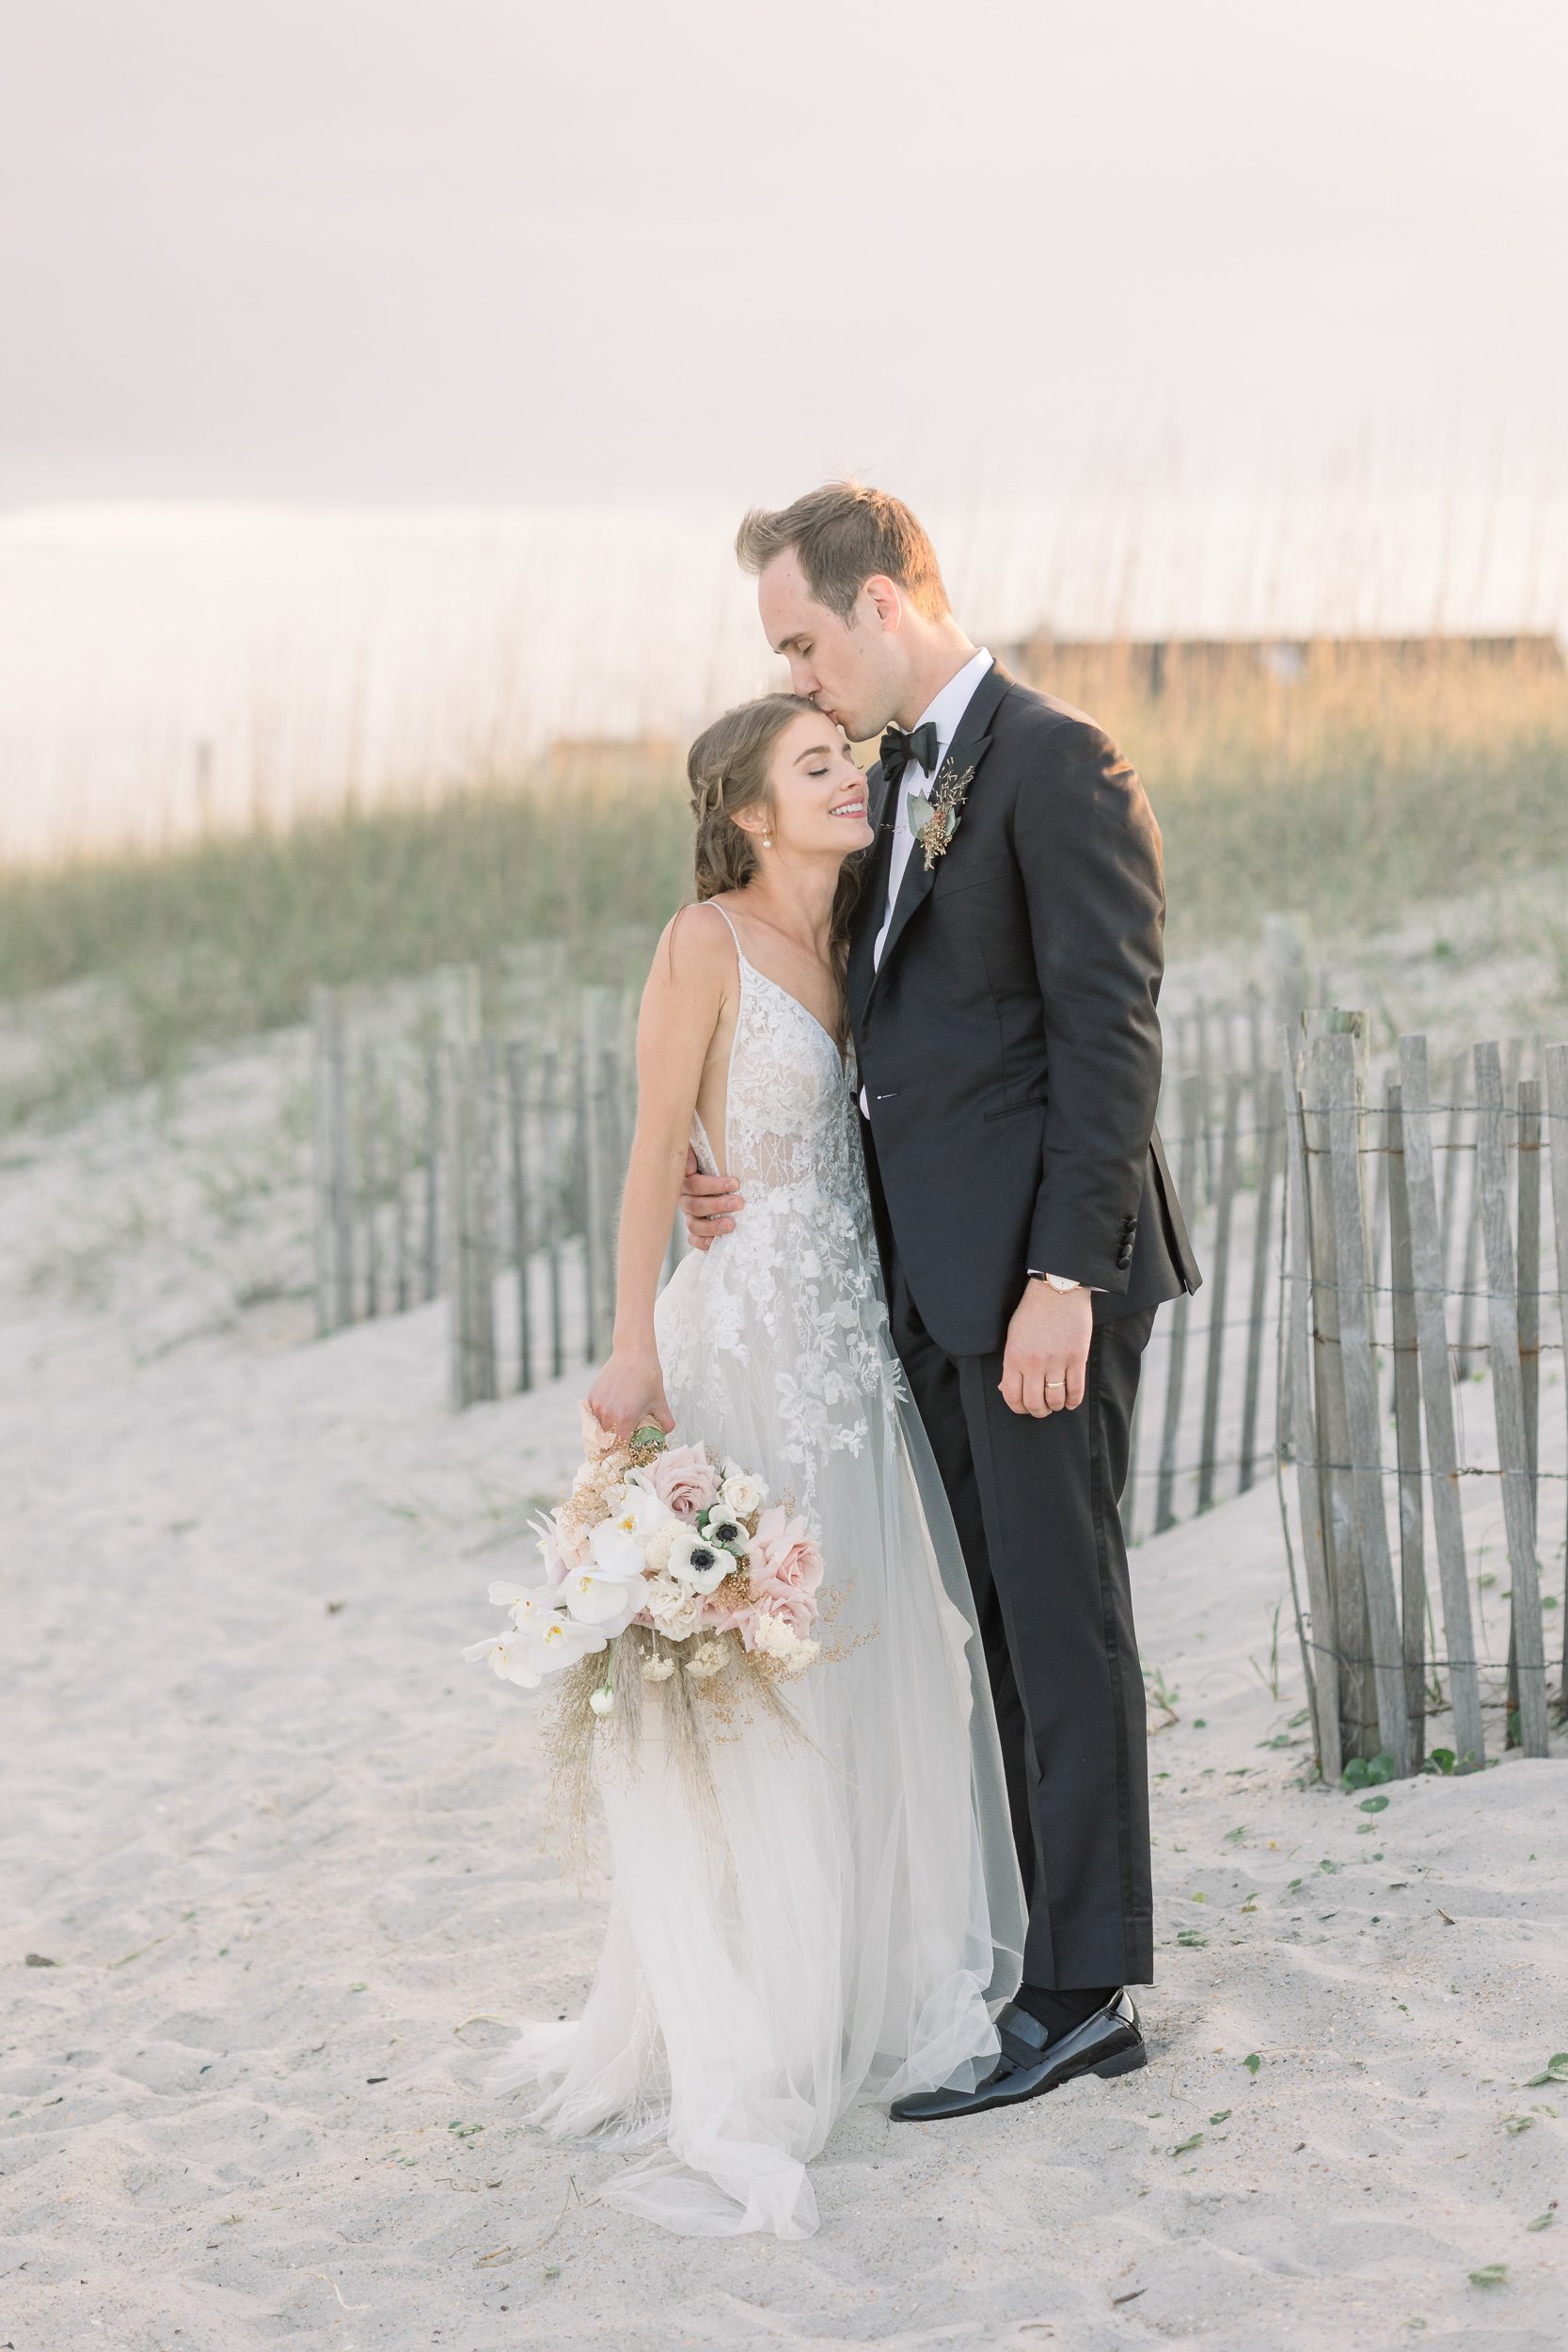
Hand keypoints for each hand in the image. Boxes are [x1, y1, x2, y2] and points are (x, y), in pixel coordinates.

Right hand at [586, 1347, 674, 1443]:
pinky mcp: (590, 1397)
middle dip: (615, 1444)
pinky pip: (592, 1417)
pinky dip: (600, 1420)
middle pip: (606, 1442)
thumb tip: (665, 1437)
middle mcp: (607, 1415)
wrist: (633, 1353)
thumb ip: (665, 1423)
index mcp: (624, 1419)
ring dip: (606, 1432)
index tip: (630, 1450)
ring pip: (597, 1430)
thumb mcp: (661, 1402)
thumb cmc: (648, 1377)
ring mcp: (596, 1406)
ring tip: (619, 1425)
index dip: (623, 1453)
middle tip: (625, 1439)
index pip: (618, 1449)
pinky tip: (612, 1412)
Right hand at [679, 1142, 743, 1251]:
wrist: (717, 1177)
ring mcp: (690, 1216)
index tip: (736, 1183)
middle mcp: (685, 1199)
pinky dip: (702, 1243)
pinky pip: (693, 1239)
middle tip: (740, 1203)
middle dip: (718, 1205)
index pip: (695, 1185)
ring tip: (732, 1225)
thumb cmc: (713, 1162)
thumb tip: (689, 1168)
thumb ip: (692, 1152)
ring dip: (713, 1226)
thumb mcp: (702, 1150)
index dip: (714, 1185)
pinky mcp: (696, 1230)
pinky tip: (715, 1243)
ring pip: (695, 1225)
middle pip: (696, 1206)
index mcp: (686, 1181)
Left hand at [999, 1280, 1092, 1416]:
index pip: (1012, 1396)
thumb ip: (1010, 1364)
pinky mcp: (1077, 1358)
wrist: (1057, 1289)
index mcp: (1014, 1357)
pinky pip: (1076, 1390)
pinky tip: (1071, 1401)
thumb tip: (1005, 1388)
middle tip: (1041, 1409)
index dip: (1018, 1408)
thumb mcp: (1013, 1336)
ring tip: (1056, 1404)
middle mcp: (1034, 1363)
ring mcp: (1056, 1361)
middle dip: (1038, 1411)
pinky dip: (1073, 1401)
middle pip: (1034, 1403)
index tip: (1024, 1407)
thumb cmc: (1033, 1311)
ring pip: (1055, 1400)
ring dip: (1055, 1407)